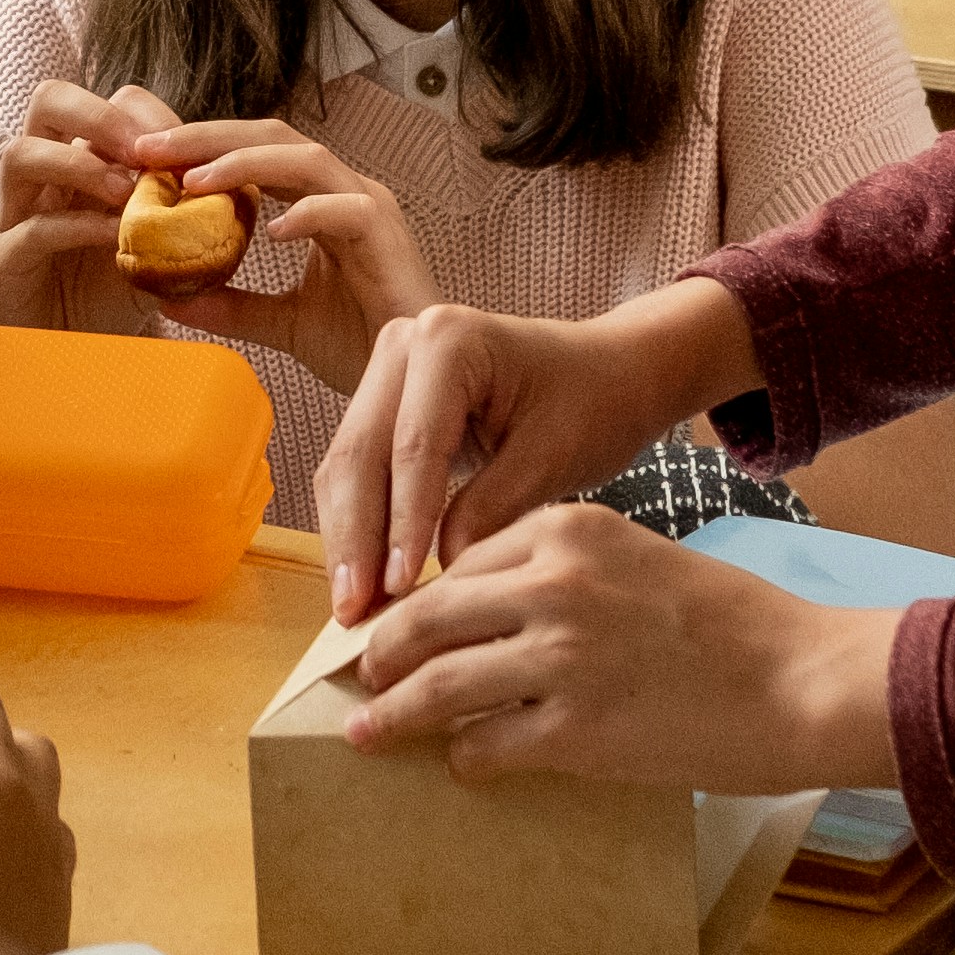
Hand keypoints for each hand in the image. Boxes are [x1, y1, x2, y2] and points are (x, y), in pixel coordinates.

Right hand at [0, 81, 186, 339]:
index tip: (188, 150)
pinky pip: (30, 230)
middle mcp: (42, 178)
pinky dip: (76, 226)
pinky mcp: (1, 262)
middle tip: (144, 152)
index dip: (149, 116)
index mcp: (82, 162)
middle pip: (49, 101)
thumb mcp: (160, 252)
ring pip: (20, 154)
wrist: (64, 360)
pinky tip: (115, 241)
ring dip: (80, 164)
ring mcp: (14, 216)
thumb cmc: (109, 297)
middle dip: (101, 115)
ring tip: (126, 191)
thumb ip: (193, 222)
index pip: (108, 103)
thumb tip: (246, 196)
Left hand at [128, 119, 434, 388]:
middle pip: (273, 138)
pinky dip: (308, 214)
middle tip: (149, 151)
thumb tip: (166, 298)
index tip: (144, 161)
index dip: (201, 149)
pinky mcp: (390, 238)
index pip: (255, 153)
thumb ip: (232, 305)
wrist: (417, 384)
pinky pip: (348, 210)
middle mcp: (345, 192)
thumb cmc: (363, 346)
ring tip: (194, 179)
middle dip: (209, 139)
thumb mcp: (282, 323)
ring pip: (306, 159)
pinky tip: (269, 232)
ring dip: (246, 162)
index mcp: (320, 201)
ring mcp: (370, 209)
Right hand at [316, 280, 751, 625]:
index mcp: (449, 340)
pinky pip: (358, 469)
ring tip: (354, 609)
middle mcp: (403, 343)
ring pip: (347, 465)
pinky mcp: (383, 403)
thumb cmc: (594, 405)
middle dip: (358, 540)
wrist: (608, 375)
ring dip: (348, 540)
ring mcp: (386, 370)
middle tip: (356, 613)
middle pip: (361, 453)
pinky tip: (366, 581)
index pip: (414, 447)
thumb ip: (493, 510)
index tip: (401, 591)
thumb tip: (441, 579)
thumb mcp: (553, 458)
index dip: (404, 524)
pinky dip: (360, 525)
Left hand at [337, 503, 904, 795]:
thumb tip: (489, 612)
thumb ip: (564, 574)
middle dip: (380, 652)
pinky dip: (465, 758)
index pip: (461, 562)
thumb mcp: (638, 561)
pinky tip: (463, 764)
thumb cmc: (732, 625)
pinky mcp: (576, 729)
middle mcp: (552, 584)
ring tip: (367, 731)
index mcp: (568, 529)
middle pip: (427, 617)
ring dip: (393, 714)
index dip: (419, 598)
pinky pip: (485, 746)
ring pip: (438, 685)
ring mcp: (560, 657)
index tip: (394, 623)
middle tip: (357, 675)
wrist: (803, 680)